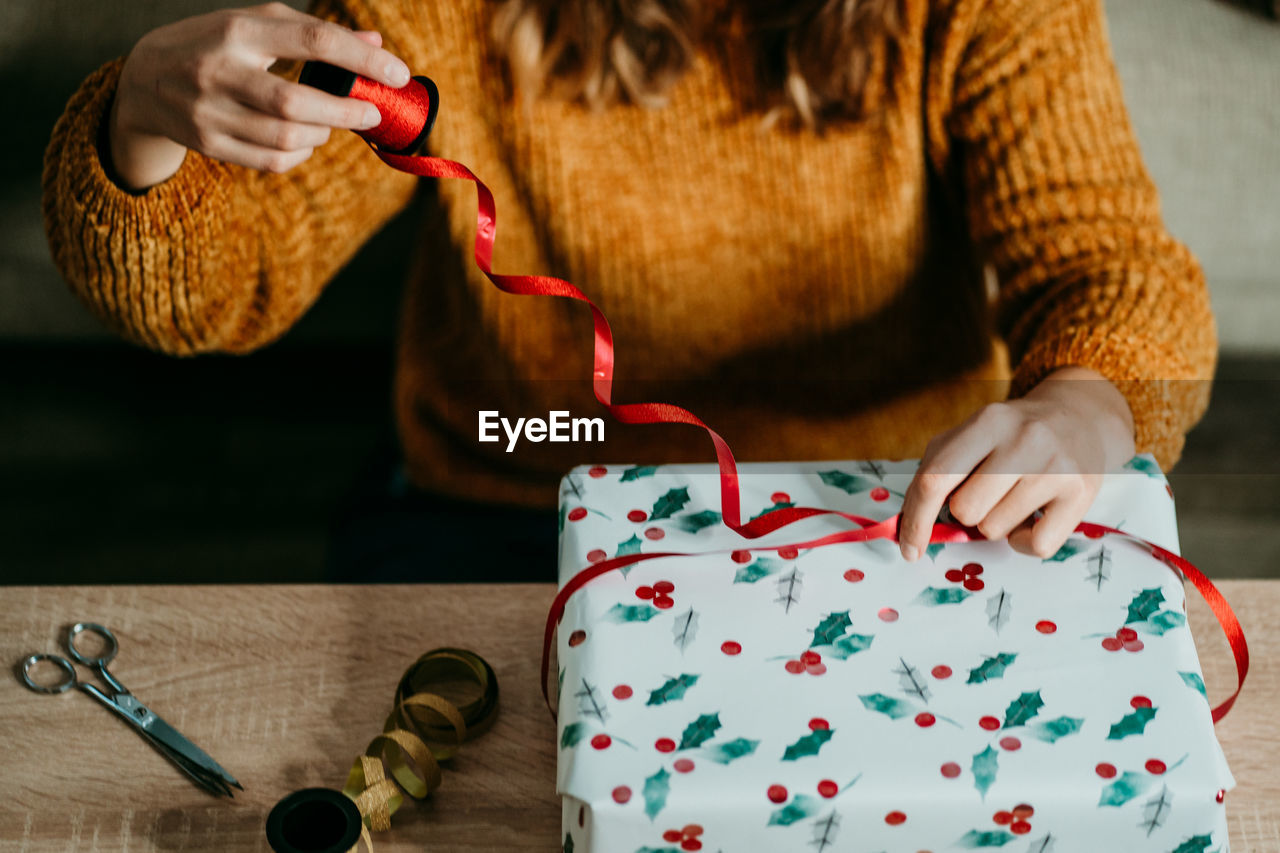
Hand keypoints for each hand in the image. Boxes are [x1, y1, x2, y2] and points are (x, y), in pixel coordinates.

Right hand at [108, 2, 411, 189]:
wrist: (143, 80)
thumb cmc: (214, 45)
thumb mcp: (255, 25)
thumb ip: (313, 33)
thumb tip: (376, 46)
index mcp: (237, 31)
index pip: (312, 41)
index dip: (362, 60)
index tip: (398, 74)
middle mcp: (219, 71)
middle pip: (297, 102)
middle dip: (345, 112)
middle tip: (370, 113)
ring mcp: (209, 111)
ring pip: (287, 137)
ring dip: (323, 134)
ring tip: (330, 124)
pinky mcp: (208, 144)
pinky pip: (272, 161)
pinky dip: (300, 154)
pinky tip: (304, 142)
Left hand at [899, 366, 1135, 559]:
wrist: (1078, 417)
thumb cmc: (1010, 436)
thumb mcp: (970, 436)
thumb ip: (936, 472)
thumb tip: (908, 527)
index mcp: (987, 422)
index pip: (935, 478)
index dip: (915, 519)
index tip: (909, 548)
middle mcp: (1024, 440)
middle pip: (965, 510)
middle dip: (966, 512)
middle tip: (986, 494)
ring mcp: (1055, 467)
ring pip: (996, 530)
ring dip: (996, 523)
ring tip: (1013, 498)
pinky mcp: (1081, 493)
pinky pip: (1035, 546)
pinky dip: (1023, 542)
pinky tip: (1031, 518)